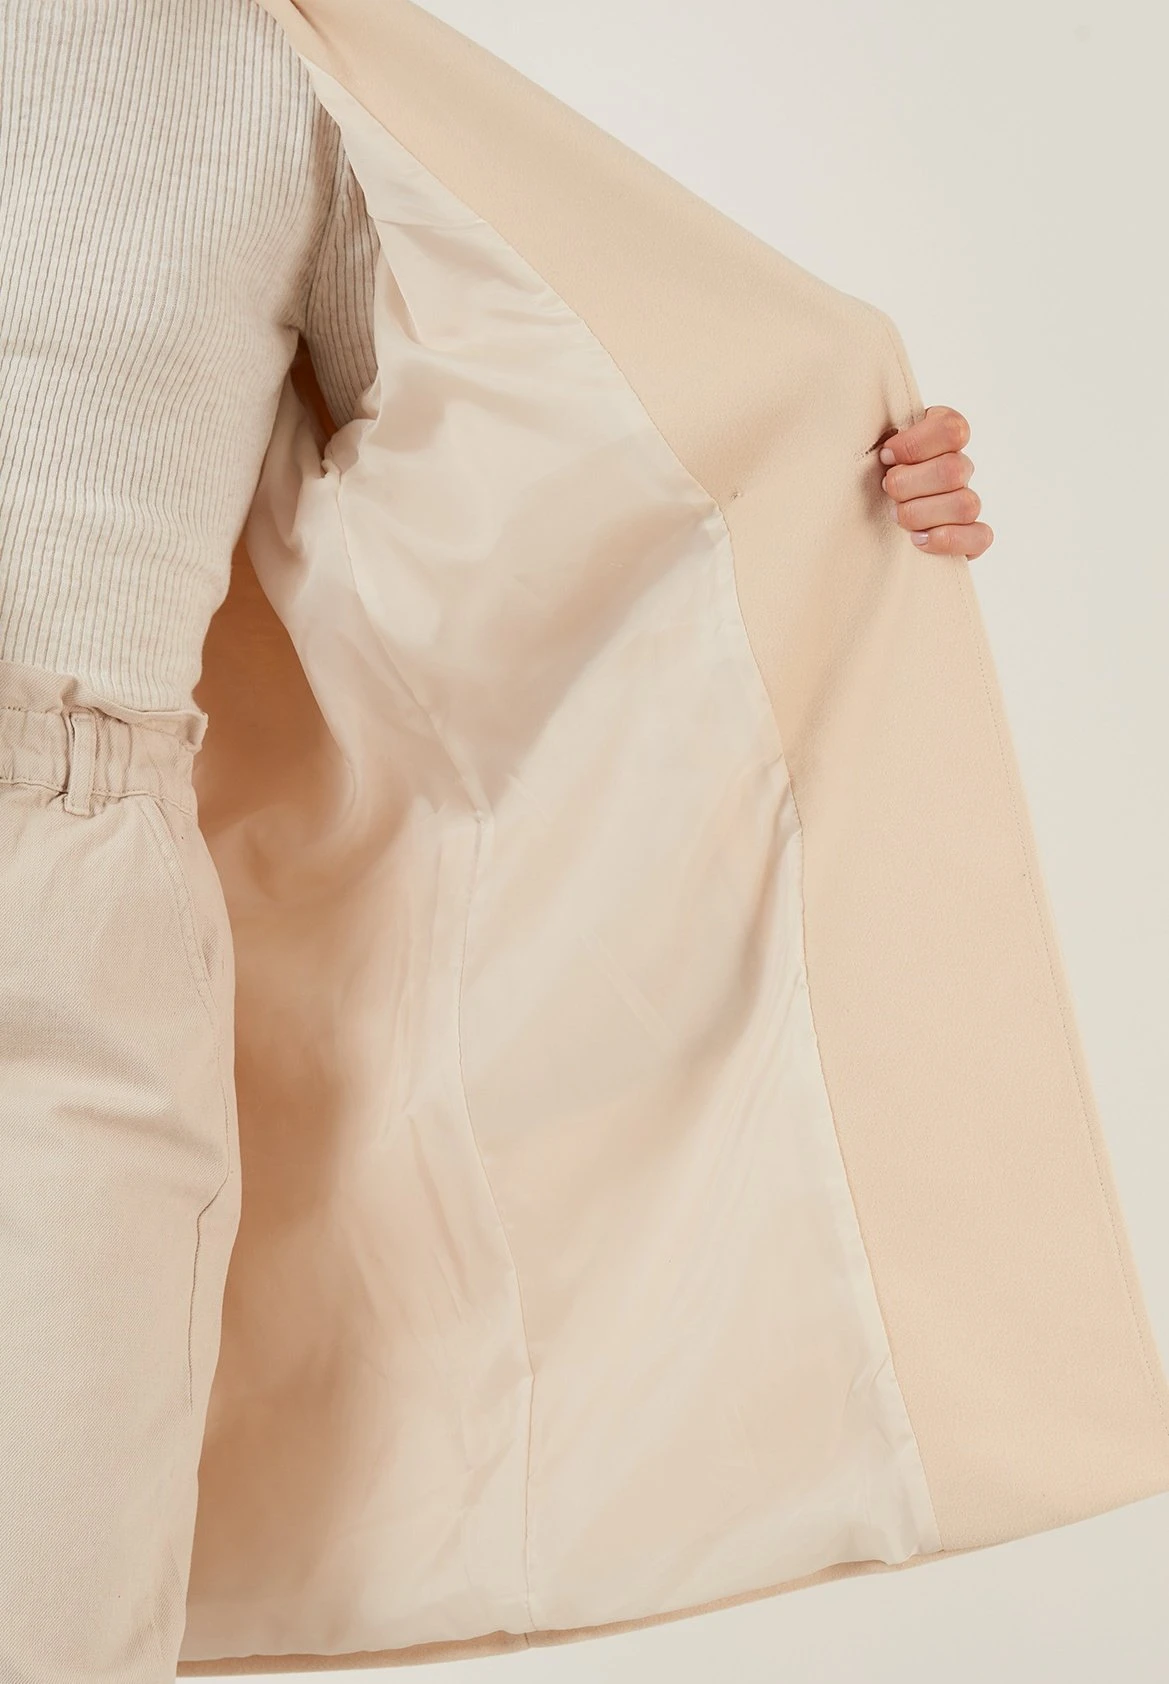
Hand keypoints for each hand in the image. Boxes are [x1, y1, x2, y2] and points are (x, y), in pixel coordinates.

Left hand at [879, 405, 992, 557]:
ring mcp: (966, 501)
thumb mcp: (866, 446)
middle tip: (886, 489)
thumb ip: (871, 431)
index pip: (951, 429)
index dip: (916, 444)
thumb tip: (869, 430)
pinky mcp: (971, 536)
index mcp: (940, 436)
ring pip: (966, 504)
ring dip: (921, 513)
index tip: (885, 456)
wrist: (865, 518)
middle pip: (954, 470)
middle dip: (909, 483)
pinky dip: (948, 540)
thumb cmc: (867, 475)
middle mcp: (958, 467)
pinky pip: (981, 536)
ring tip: (895, 516)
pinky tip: (917, 539)